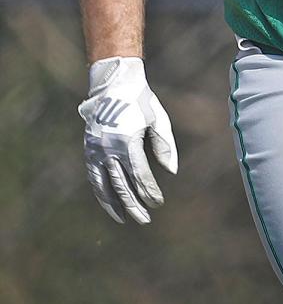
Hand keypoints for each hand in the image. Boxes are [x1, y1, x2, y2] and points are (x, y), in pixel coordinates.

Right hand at [78, 56, 177, 224]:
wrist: (113, 83)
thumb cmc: (141, 102)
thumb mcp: (158, 120)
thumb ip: (165, 146)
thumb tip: (171, 171)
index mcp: (127, 141)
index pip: (140, 175)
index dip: (149, 191)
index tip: (158, 202)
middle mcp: (108, 148)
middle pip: (122, 185)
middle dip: (134, 204)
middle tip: (145, 219)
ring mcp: (96, 150)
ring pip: (103, 184)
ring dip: (114, 204)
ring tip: (124, 219)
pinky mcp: (89, 149)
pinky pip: (94, 176)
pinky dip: (100, 191)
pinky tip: (110, 203)